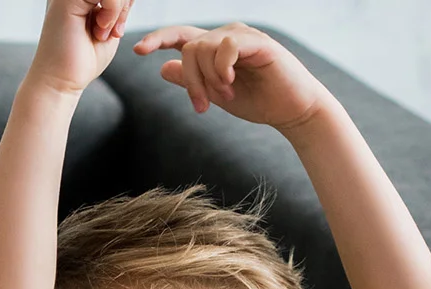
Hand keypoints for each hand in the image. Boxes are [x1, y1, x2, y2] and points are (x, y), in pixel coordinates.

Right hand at [29, 0, 133, 96]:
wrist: (59, 81)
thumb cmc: (82, 60)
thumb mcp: (109, 26)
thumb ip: (118, 5)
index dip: (124, 4)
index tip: (115, 31)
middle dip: (123, 6)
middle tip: (112, 32)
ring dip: (117, 10)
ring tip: (102, 32)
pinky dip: (113, 10)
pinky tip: (100, 28)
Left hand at [134, 23, 327, 128]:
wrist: (291, 110)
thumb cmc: (259, 101)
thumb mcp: (217, 95)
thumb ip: (192, 81)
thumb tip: (164, 69)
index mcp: (214, 49)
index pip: (181, 36)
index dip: (158, 39)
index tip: (138, 51)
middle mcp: (225, 36)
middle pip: (189, 49)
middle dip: (191, 82)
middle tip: (202, 108)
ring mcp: (241, 36)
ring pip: (204, 48)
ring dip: (209, 79)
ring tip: (226, 97)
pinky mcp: (256, 42)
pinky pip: (225, 46)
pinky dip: (222, 68)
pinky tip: (231, 83)